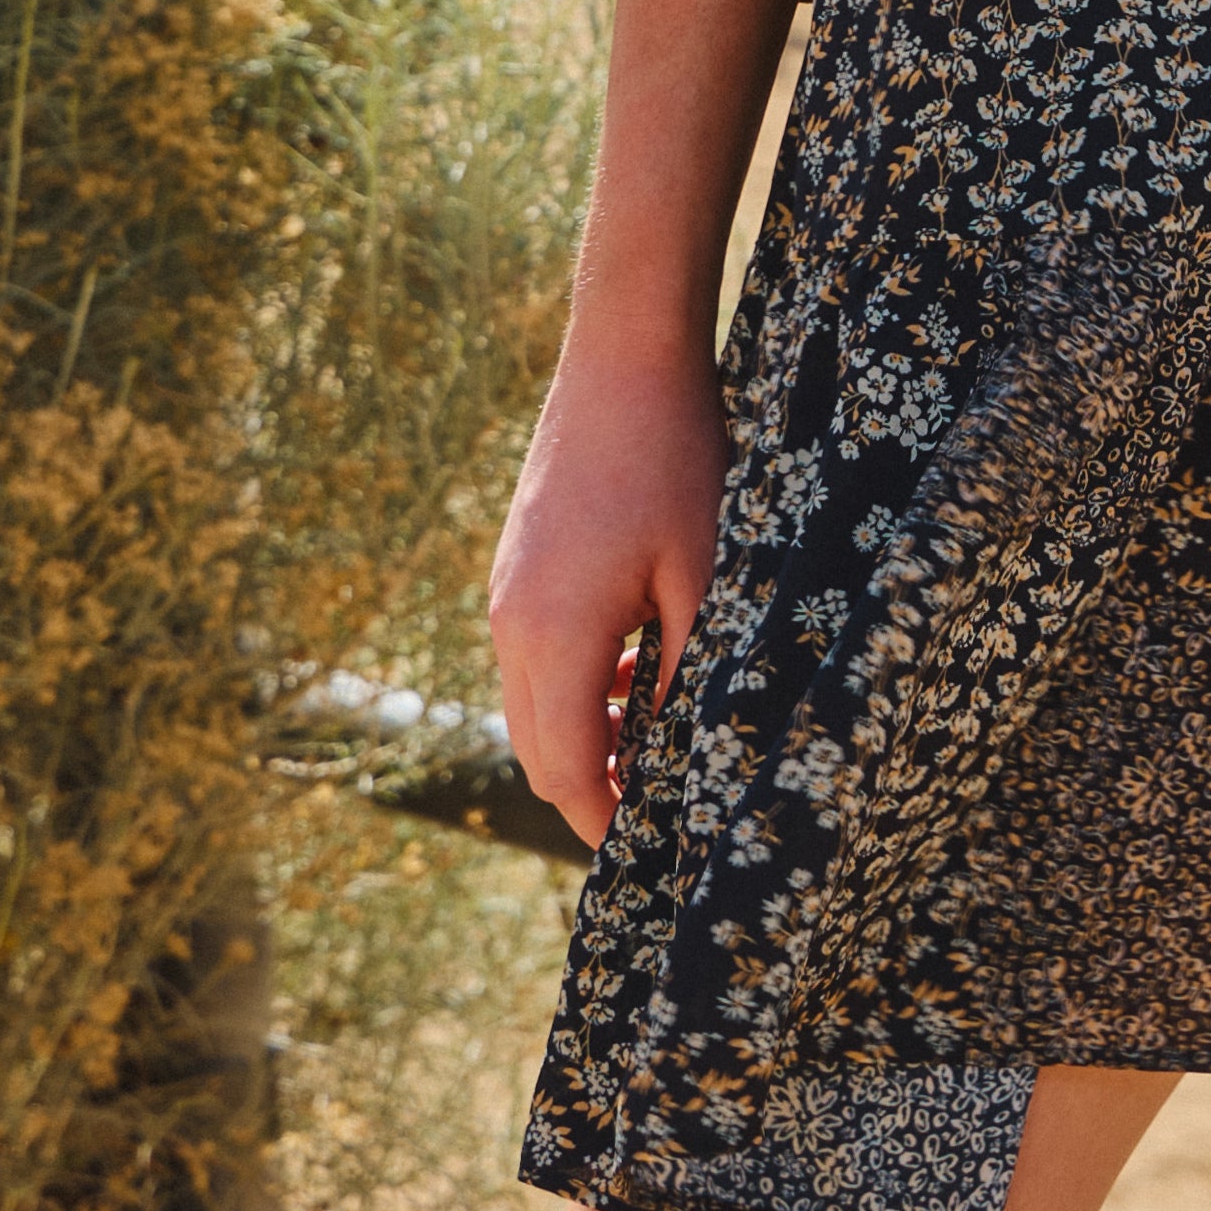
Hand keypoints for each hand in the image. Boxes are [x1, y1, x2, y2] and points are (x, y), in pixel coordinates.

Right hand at [487, 346, 728, 848]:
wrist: (622, 357)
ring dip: (584, 737)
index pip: (568, 770)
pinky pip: (532, 658)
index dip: (606, 823)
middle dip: (591, 792)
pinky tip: (636, 667)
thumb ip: (689, 672)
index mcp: (556, 636)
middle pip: (537, 750)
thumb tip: (687, 756)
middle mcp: (513, 625)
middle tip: (657, 812)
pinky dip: (573, 687)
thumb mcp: (703, 574)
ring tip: (657, 742)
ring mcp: (506, 594)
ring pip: (531, 705)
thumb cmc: (675, 459)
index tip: (649, 853)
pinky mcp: (516, 569)